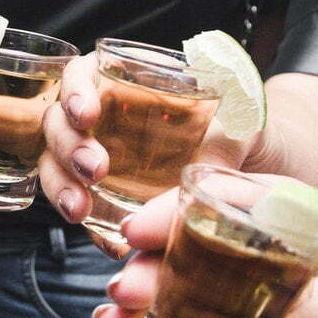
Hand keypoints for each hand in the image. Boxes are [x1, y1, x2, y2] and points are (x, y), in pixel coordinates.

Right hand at [38, 52, 264, 225]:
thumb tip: (202, 179)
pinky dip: (89, 226)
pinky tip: (109, 243)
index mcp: (126, 84)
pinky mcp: (106, 199)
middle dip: (68, 146)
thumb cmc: (243, 131)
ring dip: (61, 187)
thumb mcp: (239, 127)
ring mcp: (98, 159)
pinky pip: (83, 210)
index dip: (75, 92)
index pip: (81, 75)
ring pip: (56, 166)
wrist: (261, 168)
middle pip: (59, 123)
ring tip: (79, 211)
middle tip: (95, 170)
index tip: (88, 115)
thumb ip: (220, 145)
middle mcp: (103, 120)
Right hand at [94, 190, 317, 317]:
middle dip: (144, 270)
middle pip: (180, 251)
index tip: (137, 230)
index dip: (171, 211)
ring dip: (137, 312)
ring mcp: (234, 299)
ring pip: (172, 299)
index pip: (216, 200)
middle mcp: (246, 254)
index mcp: (278, 220)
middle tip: (121, 293)